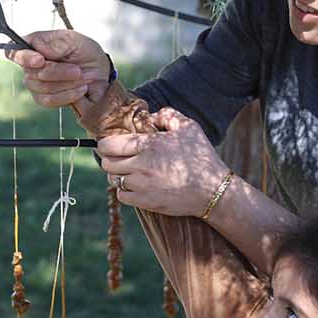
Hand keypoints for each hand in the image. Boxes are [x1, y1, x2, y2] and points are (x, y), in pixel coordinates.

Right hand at [5, 30, 111, 106]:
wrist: (99, 73)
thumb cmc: (84, 52)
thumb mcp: (75, 40)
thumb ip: (57, 43)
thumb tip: (40, 51)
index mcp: (33, 45)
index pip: (13, 51)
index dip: (23, 57)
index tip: (40, 60)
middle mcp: (30, 65)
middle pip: (33, 73)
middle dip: (58, 72)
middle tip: (77, 70)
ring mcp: (35, 83)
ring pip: (42, 87)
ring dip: (66, 84)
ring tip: (82, 78)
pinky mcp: (43, 98)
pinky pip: (48, 100)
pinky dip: (67, 96)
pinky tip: (80, 90)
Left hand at [99, 108, 229, 216]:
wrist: (212, 190)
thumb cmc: (201, 157)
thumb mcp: (188, 127)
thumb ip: (167, 115)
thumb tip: (150, 117)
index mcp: (148, 145)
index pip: (109, 144)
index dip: (105, 143)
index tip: (111, 144)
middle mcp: (141, 165)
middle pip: (107, 163)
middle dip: (110, 158)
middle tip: (120, 157)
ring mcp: (141, 185)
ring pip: (112, 179)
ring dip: (117, 174)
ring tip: (128, 171)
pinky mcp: (144, 202)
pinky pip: (121, 196)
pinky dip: (124, 190)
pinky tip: (135, 185)